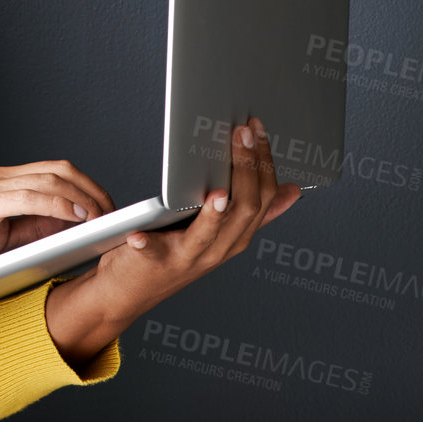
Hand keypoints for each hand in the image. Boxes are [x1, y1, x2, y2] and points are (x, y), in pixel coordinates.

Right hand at [0, 160, 115, 291]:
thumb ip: (28, 230)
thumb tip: (69, 230)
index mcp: (0, 185)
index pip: (55, 174)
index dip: (88, 189)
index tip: (111, 212)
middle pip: (61, 170)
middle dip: (95, 190)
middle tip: (117, 216)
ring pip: (51, 179)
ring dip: (86, 198)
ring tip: (106, 219)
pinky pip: (31, 197)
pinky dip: (61, 204)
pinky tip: (79, 217)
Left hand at [74, 114, 300, 336]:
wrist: (129, 292)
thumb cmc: (173, 254)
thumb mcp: (220, 232)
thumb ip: (253, 212)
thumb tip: (293, 190)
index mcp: (236, 236)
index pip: (263, 198)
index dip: (263, 163)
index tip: (256, 129)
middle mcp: (218, 249)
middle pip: (244, 210)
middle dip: (246, 169)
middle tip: (242, 134)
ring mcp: (188, 258)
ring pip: (211, 234)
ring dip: (216, 214)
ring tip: (218, 192)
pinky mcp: (154, 263)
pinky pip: (153, 253)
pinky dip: (148, 243)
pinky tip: (139, 234)